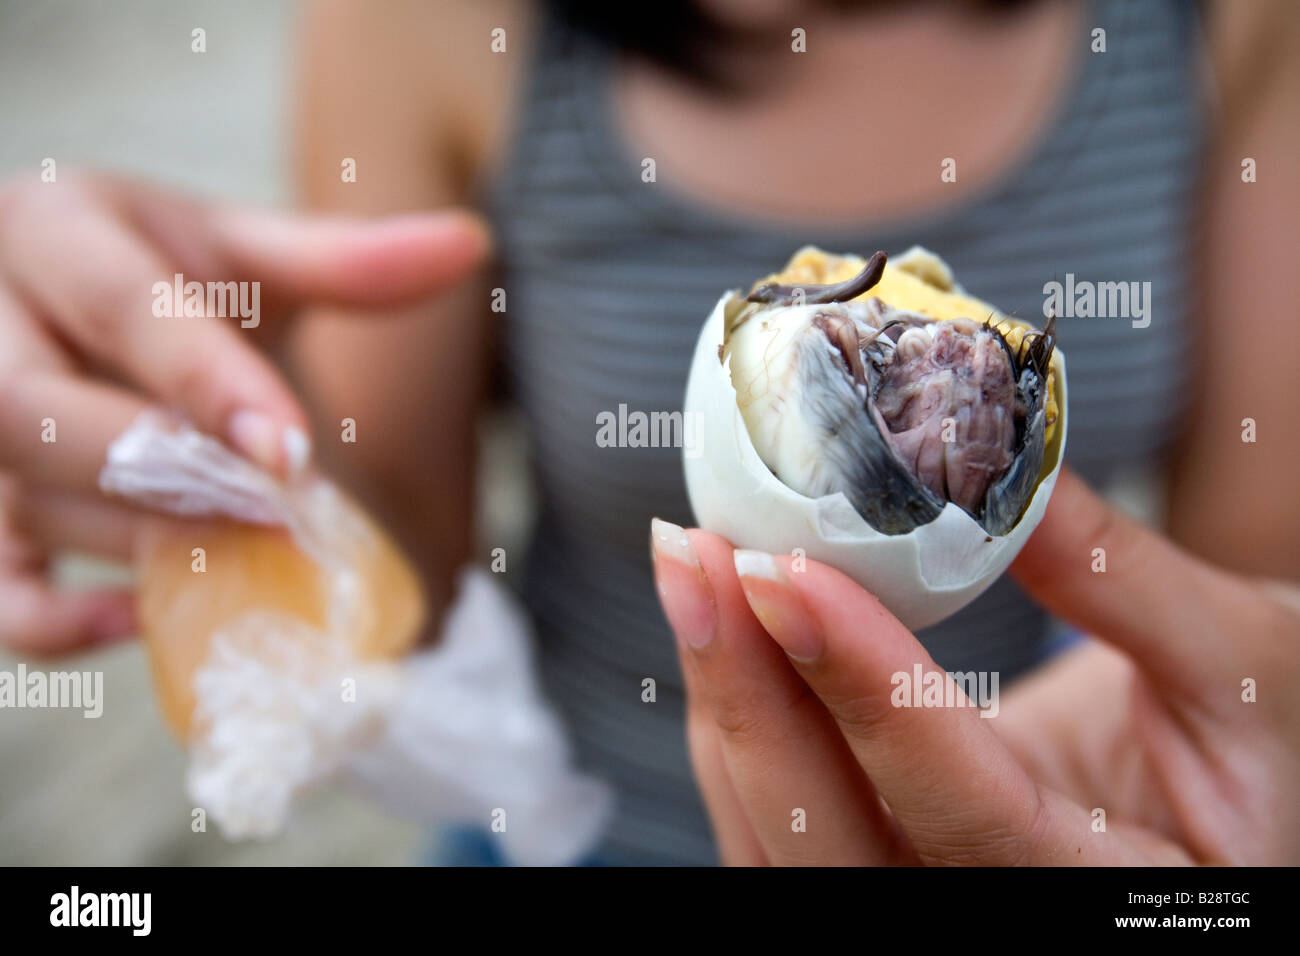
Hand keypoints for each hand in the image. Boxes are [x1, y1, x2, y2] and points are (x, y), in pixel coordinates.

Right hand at [0, 170, 488, 652]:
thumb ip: (345, 258)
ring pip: (20, 496)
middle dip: (154, 469)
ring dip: (133, 539)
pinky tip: (141, 619)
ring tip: (241, 557)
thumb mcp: (243, 249)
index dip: (206, 381)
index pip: (122, 307)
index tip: (290, 449)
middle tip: (270, 510)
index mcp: (54, 230)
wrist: (71, 293)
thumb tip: (470, 245)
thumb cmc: (165, 271)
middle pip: (28, 410)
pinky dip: (50, 620)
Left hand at [651, 469, 1299, 864]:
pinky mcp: (886, 857)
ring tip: (693, 567)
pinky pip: (782, 816)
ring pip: (785, 843)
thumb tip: (994, 467)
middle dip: (751, 699)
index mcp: (1114, 899)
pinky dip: (741, 719)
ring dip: (726, 704)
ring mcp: (926, 895)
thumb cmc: (1271, 735)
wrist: (1249, 787)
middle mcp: (997, 919)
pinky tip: (724, 621)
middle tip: (699, 554)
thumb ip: (1119, 575)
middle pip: (836, 852)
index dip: (872, 694)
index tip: (788, 570)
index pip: (972, 815)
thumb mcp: (1243, 656)